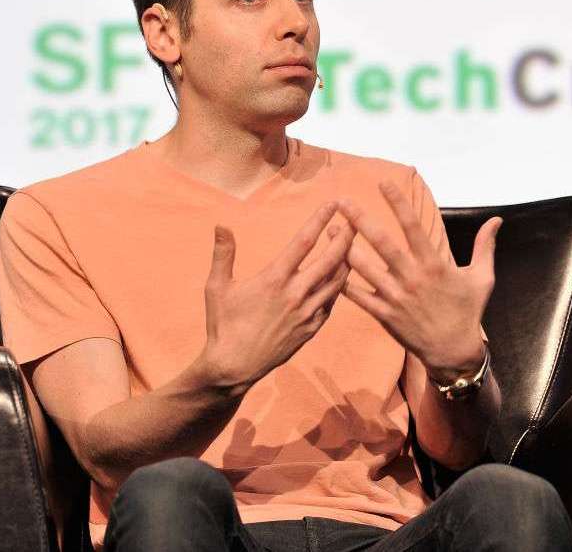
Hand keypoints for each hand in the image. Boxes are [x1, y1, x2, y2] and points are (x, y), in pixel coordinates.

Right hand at [198, 202, 355, 393]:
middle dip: (345, 236)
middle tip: (353, 220)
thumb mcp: (217, 287)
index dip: (320, 220)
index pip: (304, 241)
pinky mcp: (311, 329)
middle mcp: (296, 293)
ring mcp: (307, 313)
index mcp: (274, 278)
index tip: (332, 203)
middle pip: (331, 259)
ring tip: (349, 245)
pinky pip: (332, 302)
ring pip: (338, 281)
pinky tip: (339, 277)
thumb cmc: (223, 325)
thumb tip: (221, 226)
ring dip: (346, 260)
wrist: (235, 367)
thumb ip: (223, 254)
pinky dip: (338, 286)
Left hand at [337, 181, 501, 379]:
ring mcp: (396, 297)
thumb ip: (485, 246)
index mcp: (434, 265)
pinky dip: (343, 282)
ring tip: (330, 228)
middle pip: (381, 243)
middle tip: (341, 201)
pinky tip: (328, 266)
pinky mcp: (384, 315)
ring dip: (344, 247)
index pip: (413, 227)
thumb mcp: (482, 278)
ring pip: (364, 268)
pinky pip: (359, 296)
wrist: (454, 352)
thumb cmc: (468, 312)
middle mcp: (412, 278)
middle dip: (360, 220)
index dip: (398, 203)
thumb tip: (497, 220)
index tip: (383, 183)